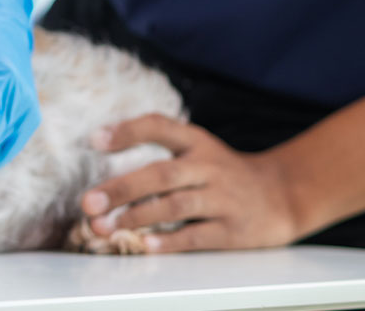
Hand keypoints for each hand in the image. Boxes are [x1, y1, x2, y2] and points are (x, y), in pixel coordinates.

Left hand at [81, 114, 298, 252]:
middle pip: (161, 174)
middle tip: (88, 203)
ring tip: (105, 227)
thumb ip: (157, 146)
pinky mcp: (233, 230)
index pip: (159, 126)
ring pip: (176, 206)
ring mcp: (223, 198)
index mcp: (196, 141)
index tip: (94, 140)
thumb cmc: (221, 172)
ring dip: (137, 217)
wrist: (283, 195)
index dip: (127, 131)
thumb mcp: (197, 148)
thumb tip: (99, 148)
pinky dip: (169, 241)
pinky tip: (144, 245)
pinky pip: (197, 235)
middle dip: (121, 189)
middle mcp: (209, 166)